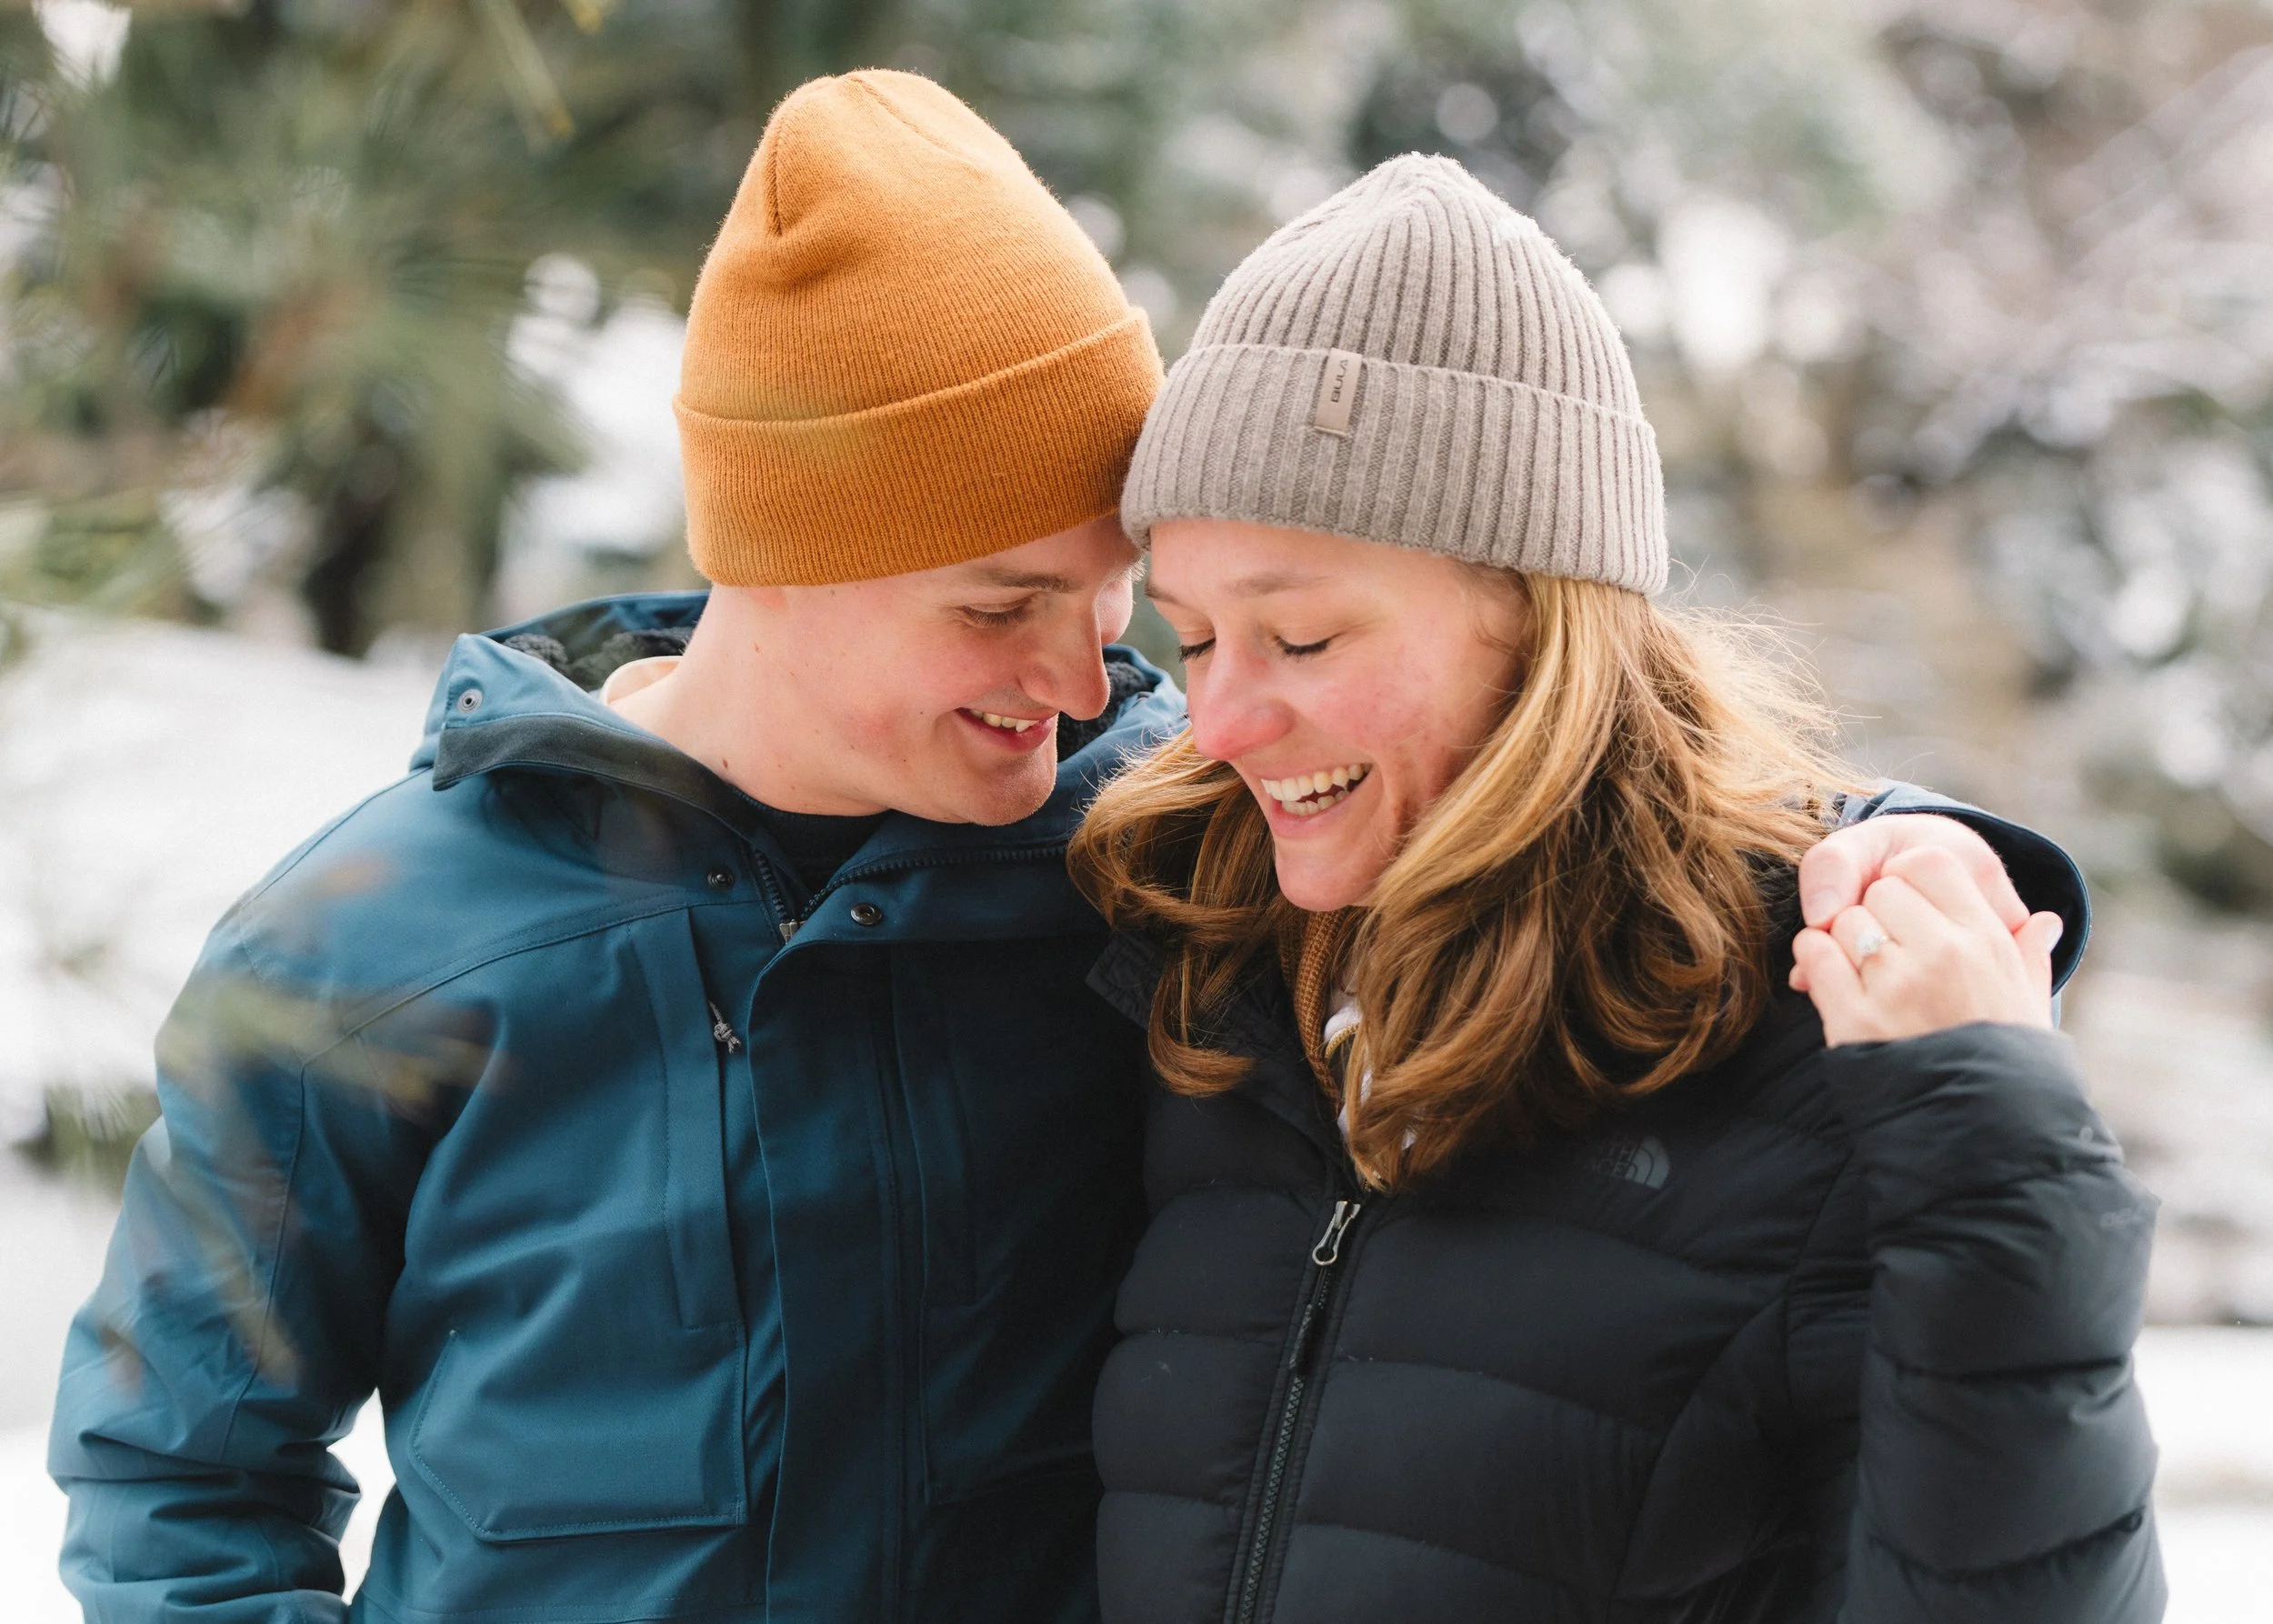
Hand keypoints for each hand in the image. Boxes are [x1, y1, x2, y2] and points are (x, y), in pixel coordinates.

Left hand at [1791, 845, 2062, 1044]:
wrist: (1983, 1131)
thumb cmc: (2005, 1060)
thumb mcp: (2028, 1004)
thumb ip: (2030, 955)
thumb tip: (2045, 921)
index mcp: (1985, 940)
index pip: (1928, 863)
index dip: (1908, 878)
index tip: (1909, 907)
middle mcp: (1942, 955)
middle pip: (1880, 890)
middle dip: (1876, 911)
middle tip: (1887, 946)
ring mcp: (1896, 986)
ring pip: (1845, 921)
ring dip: (1845, 941)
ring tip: (1866, 972)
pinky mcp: (1853, 1018)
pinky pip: (1815, 955)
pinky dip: (1815, 960)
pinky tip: (1831, 979)